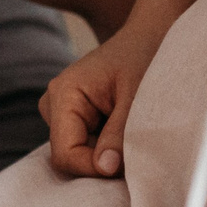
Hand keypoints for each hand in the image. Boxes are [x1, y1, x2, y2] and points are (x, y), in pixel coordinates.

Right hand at [41, 28, 160, 177]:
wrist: (152, 36)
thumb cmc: (146, 57)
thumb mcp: (138, 96)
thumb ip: (119, 133)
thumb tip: (104, 169)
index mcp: (63, 94)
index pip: (65, 153)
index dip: (92, 169)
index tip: (127, 170)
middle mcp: (55, 103)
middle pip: (69, 156)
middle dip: (101, 164)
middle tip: (138, 158)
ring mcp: (63, 112)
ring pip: (79, 155)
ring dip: (108, 157)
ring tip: (137, 140)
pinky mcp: (77, 118)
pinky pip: (88, 147)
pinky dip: (110, 150)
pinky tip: (129, 136)